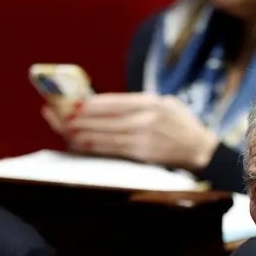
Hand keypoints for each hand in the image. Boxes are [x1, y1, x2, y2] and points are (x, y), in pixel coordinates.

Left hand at [41, 93, 219, 170]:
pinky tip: (79, 143)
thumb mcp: (164, 103)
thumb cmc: (180, 125)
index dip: (88, 103)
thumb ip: (138, 103)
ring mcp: (143, 137)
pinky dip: (93, 146)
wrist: (200, 150)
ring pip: (103, 135)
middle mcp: (145, 118)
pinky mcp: (142, 154)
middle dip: (77, 117)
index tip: (70, 103)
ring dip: (80, 132)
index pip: (111, 101)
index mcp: (149, 101)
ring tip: (62, 129)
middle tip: (55, 114)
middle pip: (103, 118)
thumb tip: (105, 105)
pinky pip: (111, 149)